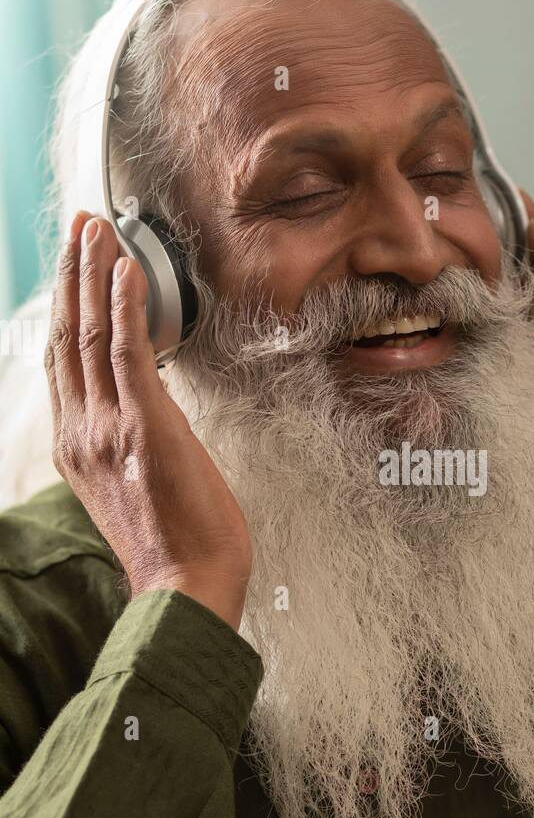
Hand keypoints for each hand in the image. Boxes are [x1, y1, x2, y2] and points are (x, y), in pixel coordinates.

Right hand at [45, 212, 252, 630]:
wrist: (184, 587)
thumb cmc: (175, 546)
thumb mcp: (136, 488)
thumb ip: (129, 443)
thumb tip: (149, 409)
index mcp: (78, 447)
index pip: (64, 362)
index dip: (67, 308)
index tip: (75, 270)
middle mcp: (82, 433)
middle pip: (68, 336)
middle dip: (74, 275)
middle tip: (82, 229)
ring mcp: (107, 429)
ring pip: (91, 334)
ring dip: (96, 275)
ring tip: (101, 232)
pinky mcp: (143, 428)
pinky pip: (128, 353)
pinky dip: (126, 305)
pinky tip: (127, 271)